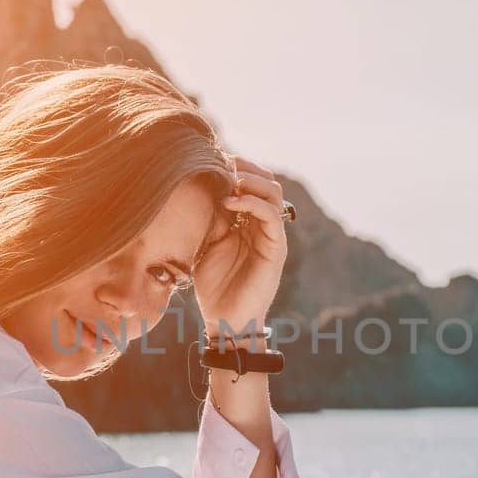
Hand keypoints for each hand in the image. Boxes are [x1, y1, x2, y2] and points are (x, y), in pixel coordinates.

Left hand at [194, 156, 288, 334]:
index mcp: (248, 222)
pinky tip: (230, 201)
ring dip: (250, 181)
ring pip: (273, 194)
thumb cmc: (214, 286)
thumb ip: (211, 218)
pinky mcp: (276, 249)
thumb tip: (202, 187)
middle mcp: (263, 225)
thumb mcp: (207, 243)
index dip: (236, 167)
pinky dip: (252, 203)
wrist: (226, 320)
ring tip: (228, 178)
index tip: (213, 157)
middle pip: (266, 182)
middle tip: (222, 161)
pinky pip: (271, 217)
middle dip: (245, 167)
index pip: (251, 183)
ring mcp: (272, 236)